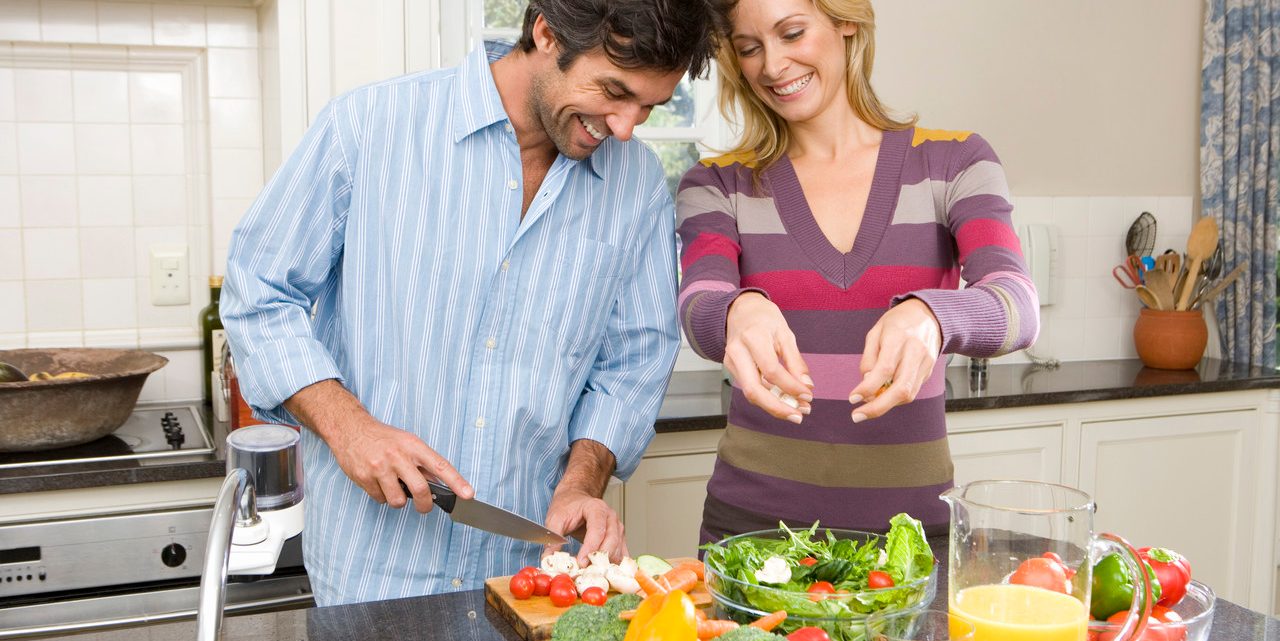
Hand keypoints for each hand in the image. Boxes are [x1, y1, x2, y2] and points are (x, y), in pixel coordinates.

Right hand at [284, 379, 473, 511]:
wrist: (350, 429)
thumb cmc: (382, 438)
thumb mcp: (406, 442)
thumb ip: (422, 463)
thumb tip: (441, 485)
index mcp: (413, 445)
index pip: (440, 466)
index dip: (456, 482)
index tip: (468, 495)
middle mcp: (398, 456)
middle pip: (420, 490)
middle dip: (425, 504)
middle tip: (425, 506)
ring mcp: (380, 467)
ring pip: (398, 500)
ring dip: (398, 500)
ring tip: (393, 486)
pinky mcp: (364, 477)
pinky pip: (380, 499)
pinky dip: (381, 495)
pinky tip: (377, 482)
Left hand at [543, 489, 626, 565]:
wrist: (575, 499)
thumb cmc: (567, 507)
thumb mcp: (555, 519)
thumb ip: (553, 538)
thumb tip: (549, 559)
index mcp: (597, 508)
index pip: (598, 530)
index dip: (590, 548)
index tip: (581, 563)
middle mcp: (611, 518)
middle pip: (612, 541)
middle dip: (599, 559)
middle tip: (585, 571)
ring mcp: (617, 528)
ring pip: (618, 550)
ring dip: (606, 565)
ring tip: (590, 574)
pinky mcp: (619, 539)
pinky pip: (621, 555)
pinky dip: (613, 566)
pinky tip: (603, 573)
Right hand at [724, 292, 812, 422]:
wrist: (740, 310)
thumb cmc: (764, 318)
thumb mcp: (785, 333)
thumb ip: (796, 361)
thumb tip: (807, 386)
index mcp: (753, 337)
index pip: (771, 370)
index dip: (791, 386)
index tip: (808, 395)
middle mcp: (737, 352)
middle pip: (753, 390)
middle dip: (777, 408)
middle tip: (798, 416)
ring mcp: (731, 362)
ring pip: (750, 393)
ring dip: (774, 406)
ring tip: (795, 410)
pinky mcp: (731, 369)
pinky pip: (750, 388)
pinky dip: (768, 397)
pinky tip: (783, 400)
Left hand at [849, 298, 941, 421]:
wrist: (930, 316)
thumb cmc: (899, 322)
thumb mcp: (876, 332)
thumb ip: (869, 357)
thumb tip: (865, 381)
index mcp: (899, 338)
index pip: (884, 369)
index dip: (868, 387)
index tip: (853, 398)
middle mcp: (915, 353)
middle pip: (900, 388)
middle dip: (878, 407)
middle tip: (858, 415)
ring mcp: (925, 364)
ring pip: (908, 394)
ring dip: (886, 405)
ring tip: (868, 405)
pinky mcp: (929, 372)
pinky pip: (912, 391)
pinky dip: (895, 398)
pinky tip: (884, 395)